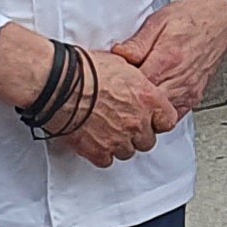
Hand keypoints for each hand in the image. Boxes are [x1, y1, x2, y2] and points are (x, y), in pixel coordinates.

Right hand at [50, 46, 181, 168]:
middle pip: (148, 141)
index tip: (151, 118)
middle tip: (124, 124)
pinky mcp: (97, 151)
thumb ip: (136, 83)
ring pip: (127, 152)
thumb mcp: (122, 66)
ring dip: (119, 144)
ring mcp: (118, 139)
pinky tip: (93, 139)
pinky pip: (106, 160)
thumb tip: (136, 86)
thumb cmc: (84, 69)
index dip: (158, 120)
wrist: (58, 83)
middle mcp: (137, 122)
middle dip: (138, 134)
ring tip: (105, 130)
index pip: (168, 120)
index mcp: (147, 98)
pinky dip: (101, 153)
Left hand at [113, 0, 226, 113]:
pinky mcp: (194, 97)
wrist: (220, 20)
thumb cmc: (191, 19)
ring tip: (134, 100)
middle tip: (119, 95)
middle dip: (130, 102)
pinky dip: (161, 115)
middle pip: (147, 106)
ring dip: (145, 111)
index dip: (120, 87)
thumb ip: (137, 43)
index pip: (135, 86)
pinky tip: (153, 105)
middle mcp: (180, 79)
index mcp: (167, 59)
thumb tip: (118, 54)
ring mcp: (188, 91)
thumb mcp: (158, 21)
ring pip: (160, 116)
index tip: (112, 82)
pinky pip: (174, 117)